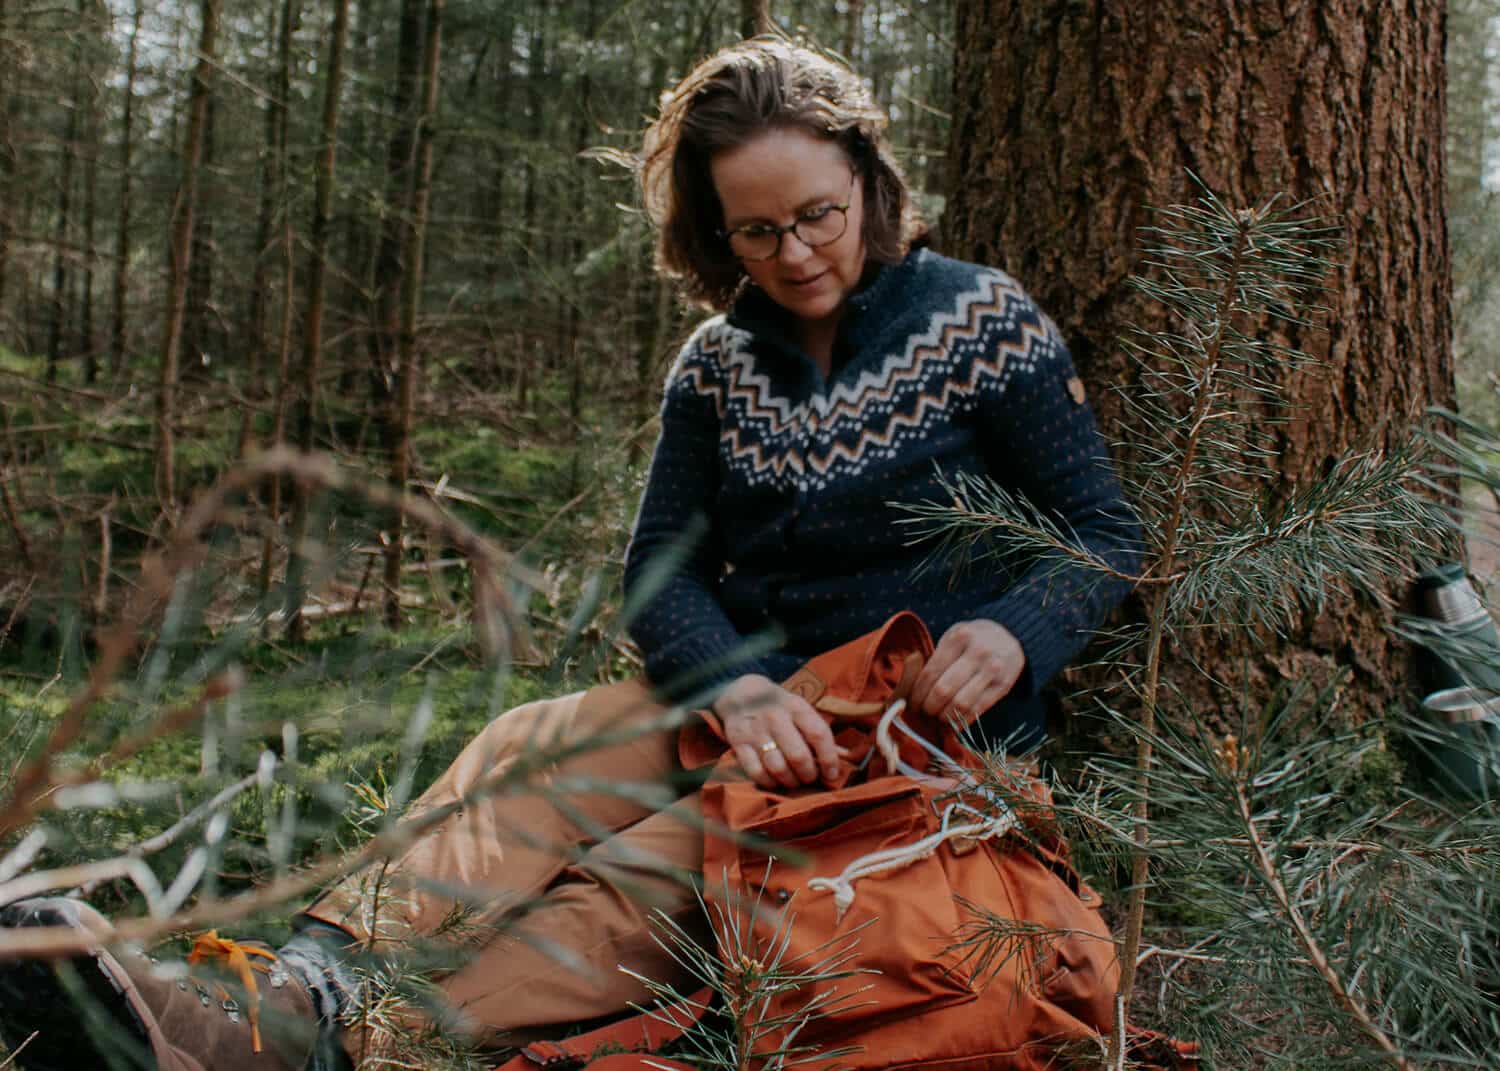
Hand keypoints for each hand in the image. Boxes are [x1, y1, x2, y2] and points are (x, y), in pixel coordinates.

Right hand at [713, 673, 842, 789]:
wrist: (741, 694)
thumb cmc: (780, 707)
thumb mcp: (801, 710)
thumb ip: (819, 733)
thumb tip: (846, 758)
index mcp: (797, 707)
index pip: (819, 734)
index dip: (829, 759)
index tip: (831, 774)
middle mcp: (776, 717)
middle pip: (798, 756)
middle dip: (809, 774)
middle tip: (810, 778)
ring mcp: (756, 731)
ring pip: (777, 767)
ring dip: (790, 781)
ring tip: (794, 781)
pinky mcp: (739, 743)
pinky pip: (756, 772)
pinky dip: (769, 782)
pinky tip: (774, 780)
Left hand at [908, 619, 1024, 724]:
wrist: (1009, 637)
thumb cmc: (972, 640)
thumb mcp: (953, 638)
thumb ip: (935, 659)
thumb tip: (910, 691)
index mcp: (959, 637)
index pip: (930, 672)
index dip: (917, 693)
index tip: (911, 704)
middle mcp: (978, 652)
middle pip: (944, 690)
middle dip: (929, 707)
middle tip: (923, 713)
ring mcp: (993, 669)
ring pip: (961, 703)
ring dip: (945, 716)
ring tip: (937, 718)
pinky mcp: (1004, 686)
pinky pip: (978, 709)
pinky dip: (962, 720)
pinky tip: (953, 723)